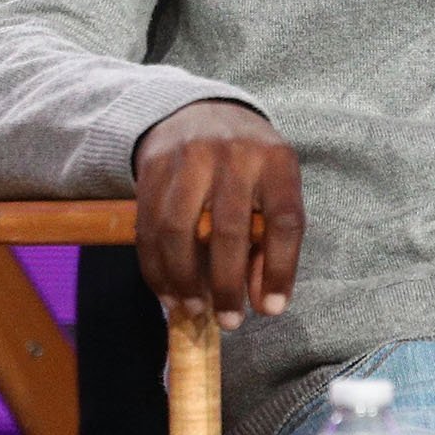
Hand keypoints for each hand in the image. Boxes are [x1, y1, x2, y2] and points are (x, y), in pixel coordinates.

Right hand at [131, 99, 303, 328]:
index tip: (271, 309)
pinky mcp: (152, 169)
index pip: (285, 220)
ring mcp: (189, 159)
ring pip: (179, 231)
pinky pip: (148, 228)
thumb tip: (264, 302)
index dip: (280, 269)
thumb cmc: (248, 162)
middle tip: (230, 322)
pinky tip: (168, 293)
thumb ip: (272, 239)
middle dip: (228, 285)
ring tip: (194, 310)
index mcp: (277, 160)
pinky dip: (156, 269)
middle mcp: (234, 155)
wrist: (198, 112)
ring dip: (185, 281)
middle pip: (229, 230)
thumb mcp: (274, 186)